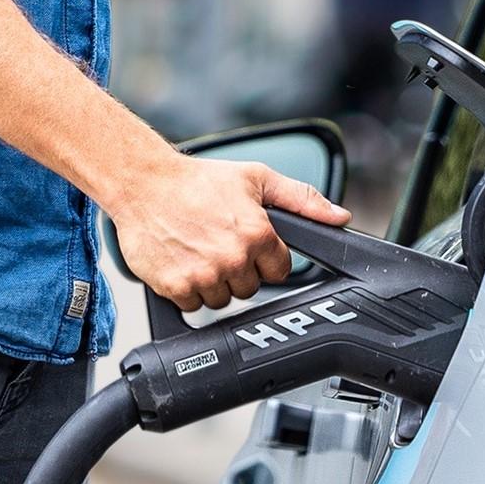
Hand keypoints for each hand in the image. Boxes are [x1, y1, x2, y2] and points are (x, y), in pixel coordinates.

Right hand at [107, 154, 349, 312]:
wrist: (144, 183)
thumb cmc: (198, 180)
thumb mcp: (257, 178)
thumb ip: (303, 199)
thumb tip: (340, 217)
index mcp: (257, 233)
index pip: (279, 270)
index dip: (265, 258)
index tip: (248, 244)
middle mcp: (232, 258)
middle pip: (250, 289)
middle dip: (239, 270)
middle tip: (219, 242)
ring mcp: (203, 275)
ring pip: (222, 300)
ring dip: (214, 282)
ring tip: (199, 250)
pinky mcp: (175, 287)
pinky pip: (193, 305)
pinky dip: (188, 288)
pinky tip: (183, 261)